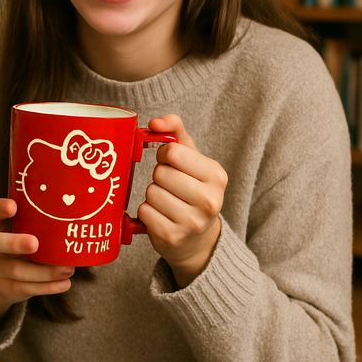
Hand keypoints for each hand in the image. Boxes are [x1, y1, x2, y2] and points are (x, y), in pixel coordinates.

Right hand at [0, 198, 73, 331]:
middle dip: (14, 243)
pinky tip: (64, 283)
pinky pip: (26, 289)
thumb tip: (79, 206)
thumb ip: (35, 218)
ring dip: (44, 271)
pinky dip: (47, 287)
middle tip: (34, 243)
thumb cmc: (16, 242)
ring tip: (68, 269)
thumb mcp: (17, 228)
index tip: (13, 206)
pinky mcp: (6, 288)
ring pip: (16, 270)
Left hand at [137, 114, 226, 287]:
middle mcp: (209, 201)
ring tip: (167, 202)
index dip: (165, 154)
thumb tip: (154, 122)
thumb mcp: (192, 158)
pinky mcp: (172, 238)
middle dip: (160, 176)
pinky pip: (144, 212)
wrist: (198, 239)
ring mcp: (191, 222)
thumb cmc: (192, 188)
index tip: (172, 163)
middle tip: (170, 186)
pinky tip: (161, 216)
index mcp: (217, 176)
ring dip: (153, 195)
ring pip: (151, 192)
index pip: (173, 152)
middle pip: (160, 173)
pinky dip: (147, 212)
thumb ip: (175, 131)